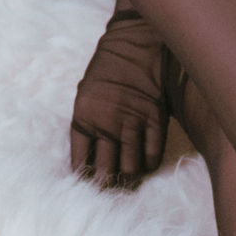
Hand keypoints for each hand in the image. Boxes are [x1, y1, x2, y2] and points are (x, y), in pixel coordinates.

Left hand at [70, 0, 169, 188]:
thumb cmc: (106, 69)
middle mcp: (106, 124)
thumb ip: (88, 124)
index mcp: (83, 118)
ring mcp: (132, 122)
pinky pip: (152, 154)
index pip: (80, 161)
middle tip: (109, 193)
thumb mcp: (86, 94)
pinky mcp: (155, 119)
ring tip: (128, 186)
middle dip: (107, 185)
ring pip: (130, 167)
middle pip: (105, 170)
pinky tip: (146, 167)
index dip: (84, 178)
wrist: (134, 42)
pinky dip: (149, 164)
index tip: (88, 187)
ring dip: (129, 179)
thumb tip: (91, 157)